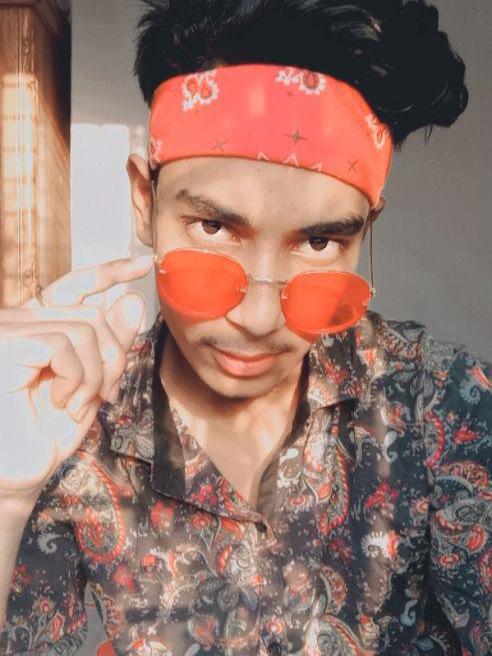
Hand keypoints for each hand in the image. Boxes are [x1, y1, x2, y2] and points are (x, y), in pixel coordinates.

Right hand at [0, 255, 153, 501]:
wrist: (13, 475)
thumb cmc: (46, 433)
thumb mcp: (91, 384)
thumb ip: (110, 345)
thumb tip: (132, 300)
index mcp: (37, 327)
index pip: (75, 286)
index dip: (109, 271)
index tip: (146, 264)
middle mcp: (20, 321)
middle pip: (92, 314)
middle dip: (114, 356)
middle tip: (107, 395)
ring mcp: (10, 330)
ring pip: (84, 327)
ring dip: (97, 373)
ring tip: (81, 403)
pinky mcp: (6, 346)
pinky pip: (65, 344)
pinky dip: (78, 377)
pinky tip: (64, 402)